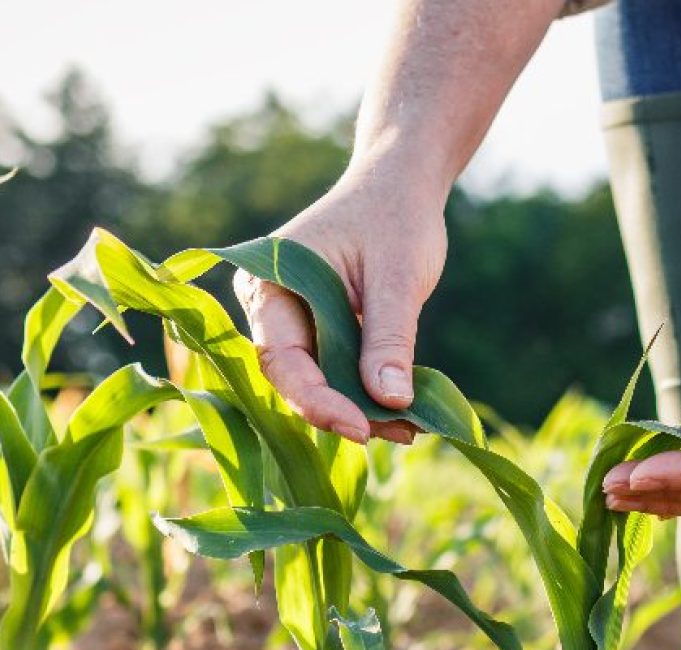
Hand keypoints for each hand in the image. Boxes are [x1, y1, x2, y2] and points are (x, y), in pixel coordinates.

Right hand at [236, 172, 446, 444]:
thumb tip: (391, 402)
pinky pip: (337, 371)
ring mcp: (293, 321)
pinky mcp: (320, 332)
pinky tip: (405, 411)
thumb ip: (390, 338)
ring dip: (361, 408)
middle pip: (295, 378)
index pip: (281, 358)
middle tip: (400, 432)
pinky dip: (368, 392)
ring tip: (412, 428)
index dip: (317, 400)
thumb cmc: (394, 216)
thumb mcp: (397, 276)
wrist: (400, 185)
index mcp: (268, 282)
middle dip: (344, 411)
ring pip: (318, 381)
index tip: (361, 428)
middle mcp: (270, 306)